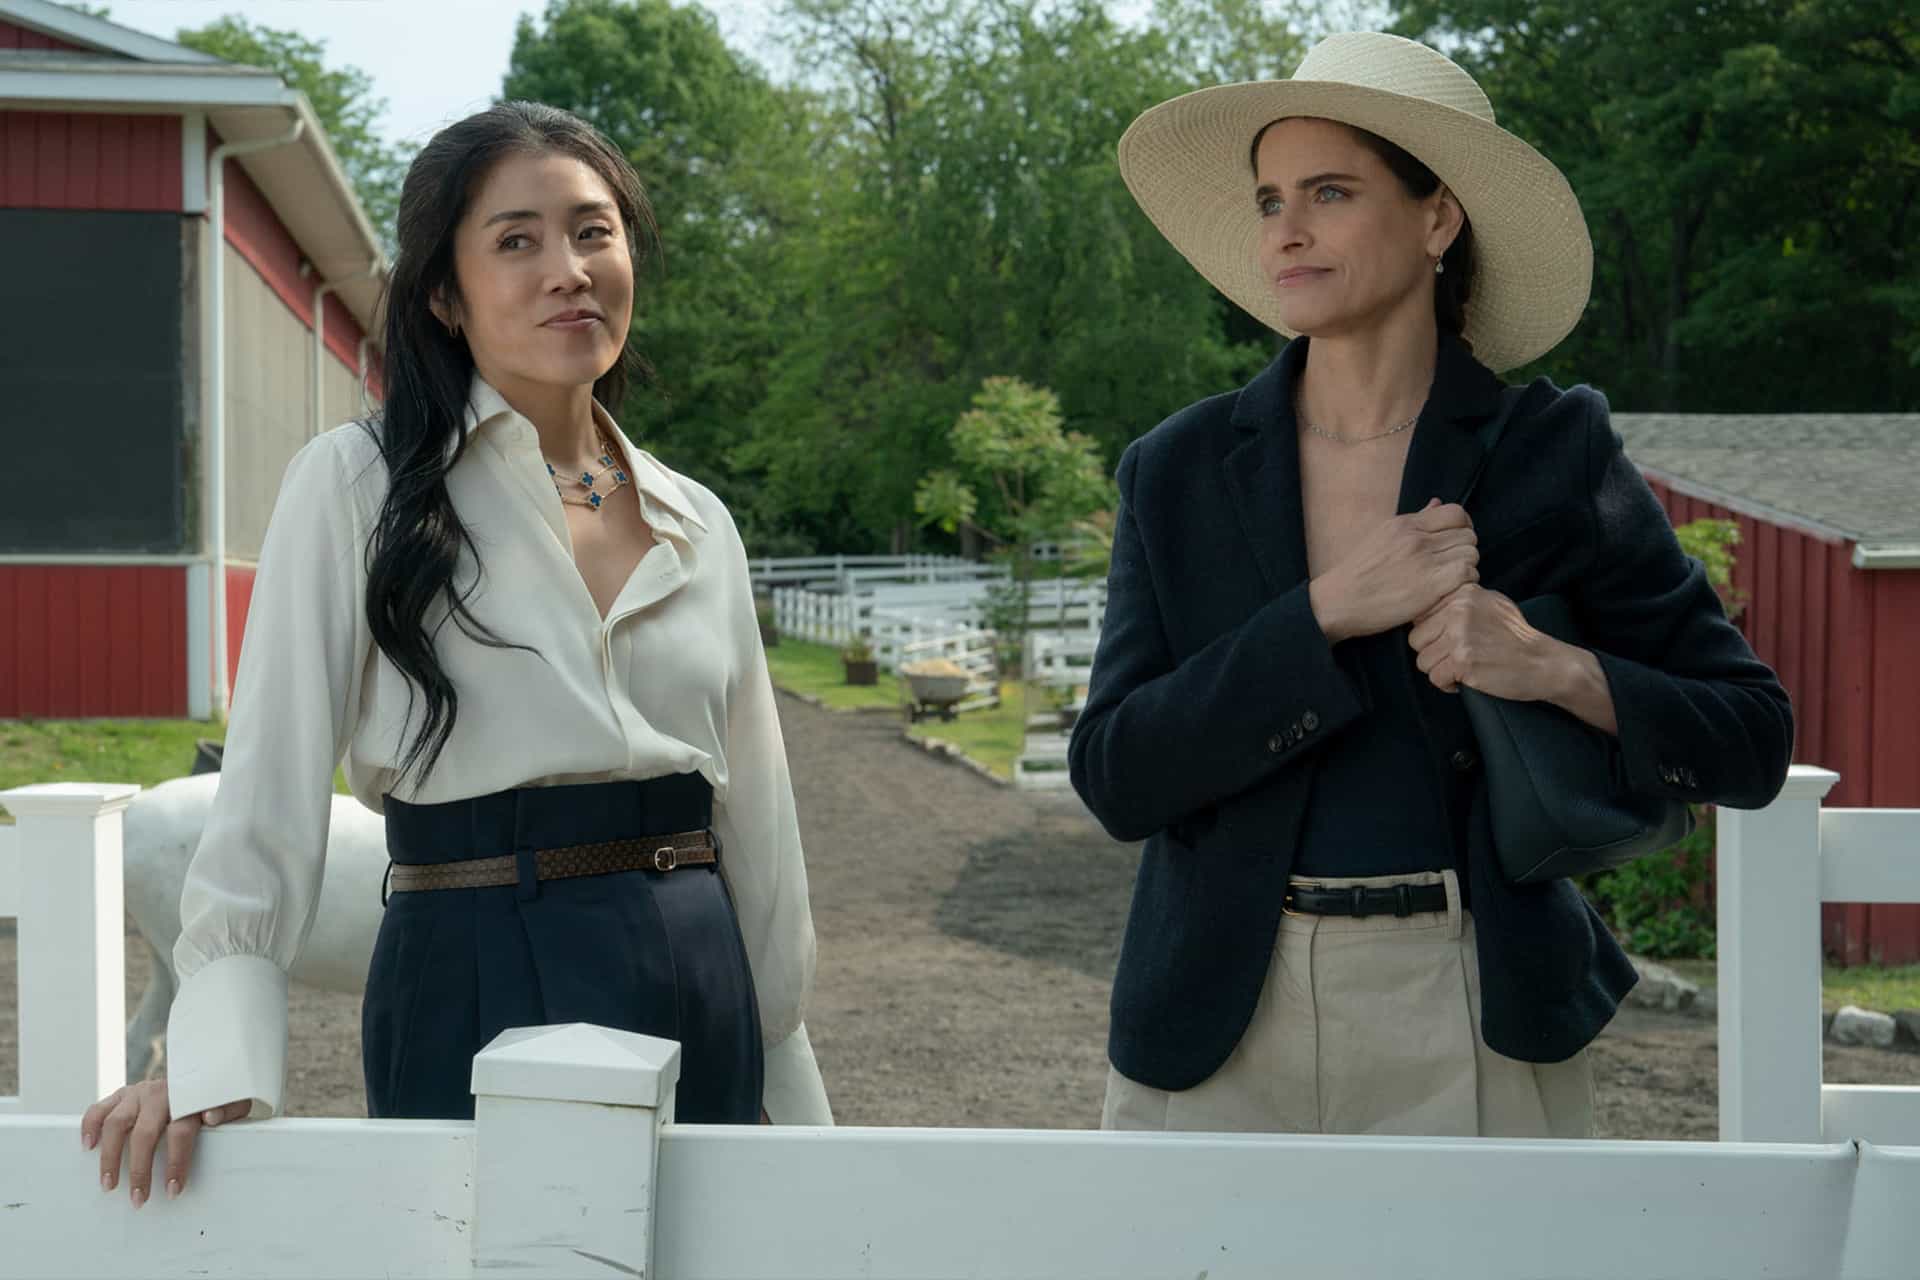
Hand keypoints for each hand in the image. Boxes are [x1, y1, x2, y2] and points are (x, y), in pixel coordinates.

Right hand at [81, 1080, 250, 1205]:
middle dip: (140, 1169)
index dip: (176, 1162)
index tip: (172, 1190)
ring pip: (116, 1123)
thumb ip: (229, 1109)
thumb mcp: (231, 1100)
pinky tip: (88, 1147)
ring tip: (109, 1185)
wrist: (199, 1072)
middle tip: (139, 1198)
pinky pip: (99, 1108)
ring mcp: (138, 1092)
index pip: (180, 1132)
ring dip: (110, 1157)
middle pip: (145, 1133)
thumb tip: (211, 1118)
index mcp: (188, 1097)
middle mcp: (160, 1094)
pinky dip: (90, 1126)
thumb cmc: (213, 1095)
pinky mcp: (122, 1094)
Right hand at [1309, 500, 1477, 643]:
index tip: (1456, 541)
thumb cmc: (1358, 572)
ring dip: (1467, 566)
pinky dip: (1466, 581)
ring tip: (1451, 578)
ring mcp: (1424, 561)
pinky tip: (1451, 589)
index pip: (1456, 513)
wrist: (1338, 601)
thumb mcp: (1382, 535)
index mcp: (1405, 524)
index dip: (1464, 527)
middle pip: (1467, 534)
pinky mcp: (1429, 586)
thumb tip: (1437, 503)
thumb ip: (1414, 520)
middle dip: (1465, 549)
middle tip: (1452, 564)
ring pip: (1470, 553)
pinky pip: (1467, 573)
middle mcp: (1417, 538)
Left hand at [1408, 584, 1562, 697]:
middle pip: (1416, 639)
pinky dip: (1448, 685)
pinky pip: (1435, 678)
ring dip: (1440, 671)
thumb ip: (1459, 602)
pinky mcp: (1462, 661)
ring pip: (1423, 661)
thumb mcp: (1490, 603)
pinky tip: (1467, 679)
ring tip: (1463, 669)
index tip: (1449, 641)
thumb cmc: (1516, 637)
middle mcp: (1458, 610)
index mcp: (1462, 594)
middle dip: (1433, 654)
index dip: (1432, 635)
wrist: (1542, 662)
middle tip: (1455, 659)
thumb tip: (1425, 608)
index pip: (1420, 616)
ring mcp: (1459, 636)